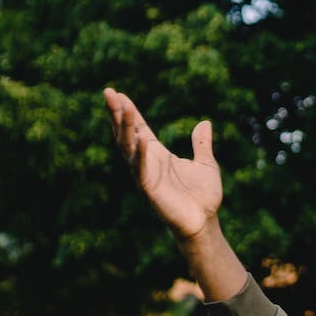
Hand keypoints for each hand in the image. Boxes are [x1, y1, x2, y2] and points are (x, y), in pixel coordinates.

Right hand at [103, 88, 222, 241]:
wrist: (204, 222)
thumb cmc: (203, 196)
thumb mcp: (206, 164)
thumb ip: (201, 144)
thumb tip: (204, 122)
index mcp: (158, 155)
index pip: (139, 128)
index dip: (129, 112)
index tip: (119, 93)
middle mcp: (147, 162)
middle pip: (127, 133)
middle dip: (117, 113)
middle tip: (109, 92)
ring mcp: (145, 175)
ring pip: (129, 147)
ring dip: (124, 127)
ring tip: (121, 107)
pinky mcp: (149, 189)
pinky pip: (141, 170)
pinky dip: (141, 155)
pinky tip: (141, 139)